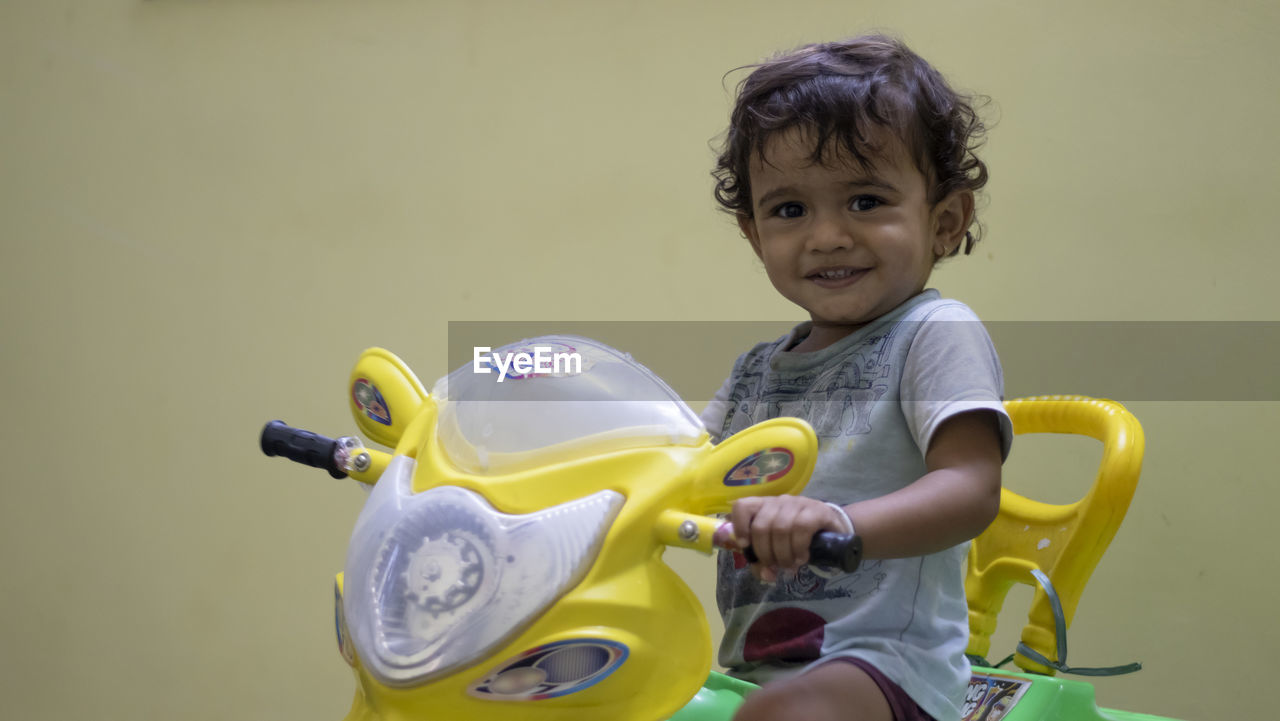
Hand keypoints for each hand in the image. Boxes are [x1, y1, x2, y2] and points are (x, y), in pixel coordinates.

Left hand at [729, 495, 848, 582]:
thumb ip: (766, 563)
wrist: (834, 531)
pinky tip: (802, 556)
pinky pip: (801, 527)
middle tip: (776, 565)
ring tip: (790, 564)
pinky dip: (798, 547)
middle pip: (760, 526)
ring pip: (780, 528)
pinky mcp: (817, 510)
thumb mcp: (778, 550)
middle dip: (765, 553)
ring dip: (783, 554)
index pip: (742, 506)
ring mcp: (798, 503)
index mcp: (764, 507)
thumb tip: (767, 576)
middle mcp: (779, 502)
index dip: (739, 527)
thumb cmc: (800, 539)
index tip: (745, 545)